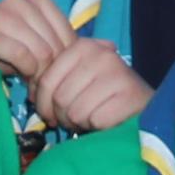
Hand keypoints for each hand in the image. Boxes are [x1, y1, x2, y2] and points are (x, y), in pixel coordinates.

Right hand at [0, 0, 83, 82]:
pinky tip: (17, 74)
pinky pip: (22, 56)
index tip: (52, 74)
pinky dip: (24, 71)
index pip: (68, 34)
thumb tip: (112, 48)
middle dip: (50, 71)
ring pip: (41, 52)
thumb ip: (72, 45)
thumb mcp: (41, 44)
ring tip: (29, 80)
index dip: (64, 61)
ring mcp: (1, 12)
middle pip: (55, 45)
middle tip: (39, 83)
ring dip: (37, 74)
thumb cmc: (6, 51)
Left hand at [28, 34, 152, 134]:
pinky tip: (105, 121)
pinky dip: (97, 127)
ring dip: (79, 122)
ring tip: (90, 117)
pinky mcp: (128, 96)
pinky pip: (95, 119)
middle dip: (62, 115)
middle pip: (59, 97)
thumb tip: (31, 92)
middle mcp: (100, 55)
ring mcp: (117, 74)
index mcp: (82, 46)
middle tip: (74, 118)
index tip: (52, 112)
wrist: (143, 107)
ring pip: (75, 111)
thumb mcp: (76, 77)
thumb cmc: (102, 95)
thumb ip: (53, 78)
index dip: (44, 103)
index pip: (46, 80)